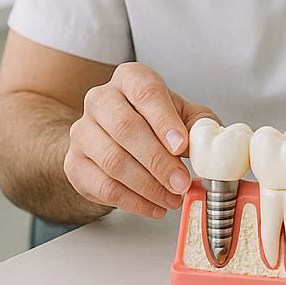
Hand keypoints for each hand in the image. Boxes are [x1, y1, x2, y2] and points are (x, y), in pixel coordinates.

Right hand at [64, 62, 216, 218]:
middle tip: (181, 182)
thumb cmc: (153, 121)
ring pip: (112, 160)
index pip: (145, 92)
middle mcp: (100, 99)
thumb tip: (210, 145)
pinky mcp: (74, 163)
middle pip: (125, 128)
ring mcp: (82, 131)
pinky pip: (103, 186)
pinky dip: (133, 201)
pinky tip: (154, 206)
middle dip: (157, 160)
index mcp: (129, 78)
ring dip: (147, 186)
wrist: (111, 137)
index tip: (180, 146)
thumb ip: (199, 125)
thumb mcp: (182, 114)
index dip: (164, 120)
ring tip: (172, 198)